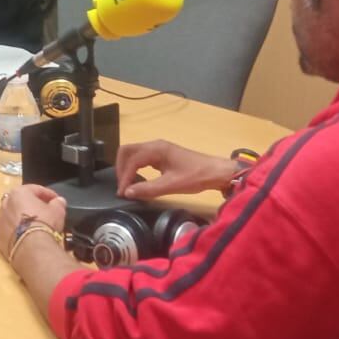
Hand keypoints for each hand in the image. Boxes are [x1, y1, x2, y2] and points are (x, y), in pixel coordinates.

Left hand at [0, 185, 67, 259]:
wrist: (31, 248)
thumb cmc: (44, 224)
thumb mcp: (57, 211)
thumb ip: (58, 203)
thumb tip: (59, 201)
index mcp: (19, 193)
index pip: (35, 189)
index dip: (48, 194)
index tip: (56, 200)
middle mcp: (5, 203)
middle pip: (21, 201)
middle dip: (32, 205)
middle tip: (44, 211)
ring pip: (12, 215)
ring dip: (22, 218)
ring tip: (34, 225)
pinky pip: (8, 230)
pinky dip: (16, 231)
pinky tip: (25, 236)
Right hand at [114, 140, 237, 200]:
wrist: (217, 172)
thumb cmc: (196, 177)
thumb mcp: (172, 185)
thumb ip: (148, 189)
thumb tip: (127, 193)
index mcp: (156, 149)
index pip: (131, 160)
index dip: (124, 177)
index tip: (123, 194)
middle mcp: (155, 145)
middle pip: (127, 151)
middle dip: (121, 169)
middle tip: (122, 187)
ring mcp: (158, 149)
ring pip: (133, 153)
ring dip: (126, 167)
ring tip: (127, 185)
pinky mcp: (162, 155)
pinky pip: (141, 157)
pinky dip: (134, 167)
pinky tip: (138, 180)